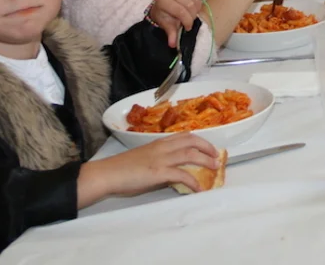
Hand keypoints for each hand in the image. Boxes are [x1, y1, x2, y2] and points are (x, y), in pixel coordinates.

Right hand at [79, 132, 219, 202]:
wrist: (107, 174)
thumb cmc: (122, 169)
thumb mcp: (145, 159)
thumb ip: (160, 161)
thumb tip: (174, 172)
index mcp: (159, 142)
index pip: (184, 135)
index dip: (200, 140)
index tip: (209, 146)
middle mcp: (162, 147)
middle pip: (192, 141)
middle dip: (207, 147)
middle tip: (216, 156)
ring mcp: (161, 158)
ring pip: (191, 155)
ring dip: (206, 161)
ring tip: (214, 168)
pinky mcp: (159, 172)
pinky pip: (182, 175)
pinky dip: (193, 182)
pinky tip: (198, 189)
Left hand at [148, 0, 202, 44]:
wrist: (162, 3)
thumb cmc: (165, 15)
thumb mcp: (166, 25)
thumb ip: (171, 33)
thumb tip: (173, 44)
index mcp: (163, 0)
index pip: (181, 12)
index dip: (187, 21)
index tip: (187, 27)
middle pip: (191, 4)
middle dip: (193, 15)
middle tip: (190, 20)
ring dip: (197, 6)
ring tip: (192, 11)